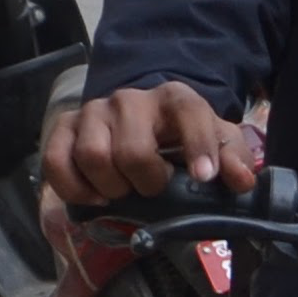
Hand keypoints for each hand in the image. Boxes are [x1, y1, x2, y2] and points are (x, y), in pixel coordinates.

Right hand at [47, 79, 254, 204]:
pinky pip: (56, 161)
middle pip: (131, 151)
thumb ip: (234, 159)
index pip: (189, 114)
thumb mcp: (216, 143)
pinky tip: (95, 196)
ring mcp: (93, 111)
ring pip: (92, 157)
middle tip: (153, 189)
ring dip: (111, 188)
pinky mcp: (64, 126)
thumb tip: (241, 182)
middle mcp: (130, 99)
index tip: (204, 177)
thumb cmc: (180, 139)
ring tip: (124, 191)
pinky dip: (74, 188)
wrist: (140, 121)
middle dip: (146, 182)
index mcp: (174, 99)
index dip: (198, 146)